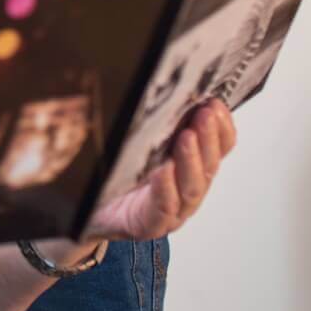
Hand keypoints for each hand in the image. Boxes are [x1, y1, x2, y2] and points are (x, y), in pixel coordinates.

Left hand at [86, 100, 234, 240]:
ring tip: (187, 136)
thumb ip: (155, 122)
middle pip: (208, 166)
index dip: (222, 128)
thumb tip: (163, 85)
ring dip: (191, 160)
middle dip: (209, 138)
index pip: (218, 149)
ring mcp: (171, 211)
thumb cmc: (116, 175)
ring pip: (191, 188)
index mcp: (189, 168)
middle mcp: (186, 191)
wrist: (88, 212)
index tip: (216, 103)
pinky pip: (162, 209)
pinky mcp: (148, 225)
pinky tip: (163, 171)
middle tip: (204, 114)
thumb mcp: (138, 142)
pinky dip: (165, 189)